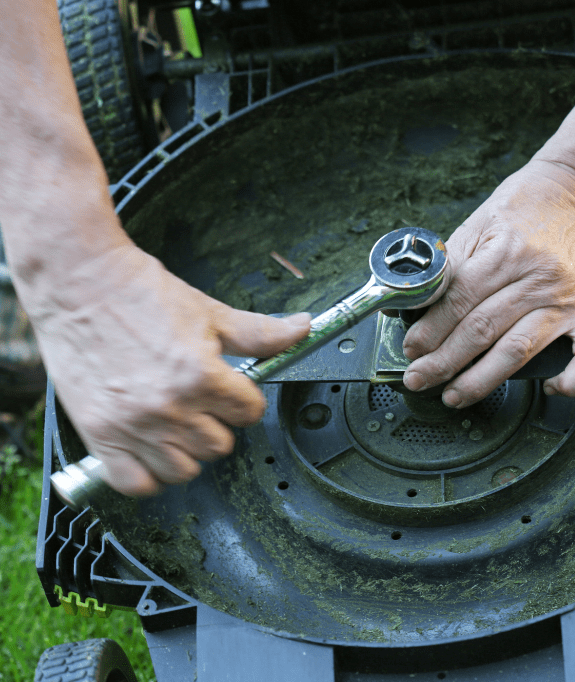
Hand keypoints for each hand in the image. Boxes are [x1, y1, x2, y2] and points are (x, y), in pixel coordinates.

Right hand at [28, 243, 309, 496]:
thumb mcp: (210, 312)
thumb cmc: (141, 294)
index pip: (250, 413)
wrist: (78, 283)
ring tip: (178, 424)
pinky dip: (147, 474)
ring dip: (186, 451)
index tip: (231, 389)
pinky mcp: (98, 435)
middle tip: (201, 400)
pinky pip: (135, 483)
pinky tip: (152, 449)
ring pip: (183, 470)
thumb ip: (260, 332)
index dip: (245, 399)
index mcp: (200, 376)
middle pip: (219, 446)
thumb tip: (304, 329)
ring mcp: (131, 426)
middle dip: (217, 423)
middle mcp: (167, 407)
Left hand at [401, 158, 574, 407]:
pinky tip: (550, 390)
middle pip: (484, 329)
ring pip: (521, 350)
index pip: (460, 300)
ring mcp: (568, 299)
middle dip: (445, 361)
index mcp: (506, 251)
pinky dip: (574, 380)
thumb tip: (412, 305)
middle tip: (420, 378)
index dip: (431, 329)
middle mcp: (539, 277)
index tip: (412, 349)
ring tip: (455, 395)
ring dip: (483, 379)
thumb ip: (448, 267)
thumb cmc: (521, 208)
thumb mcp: (476, 225)